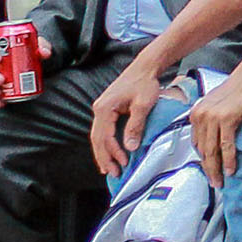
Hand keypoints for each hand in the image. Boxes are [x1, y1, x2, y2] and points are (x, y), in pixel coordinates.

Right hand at [90, 61, 165, 176]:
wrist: (144, 68)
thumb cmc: (145, 83)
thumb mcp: (143, 105)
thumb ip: (135, 126)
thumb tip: (130, 147)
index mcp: (104, 108)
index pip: (105, 136)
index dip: (113, 152)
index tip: (123, 163)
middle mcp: (99, 109)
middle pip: (97, 139)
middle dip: (104, 157)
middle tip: (113, 173)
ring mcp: (102, 109)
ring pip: (98, 136)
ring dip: (103, 153)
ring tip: (109, 169)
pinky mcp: (107, 109)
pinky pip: (103, 130)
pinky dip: (106, 143)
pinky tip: (110, 153)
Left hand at [188, 71, 241, 183]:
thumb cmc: (237, 91)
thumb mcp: (216, 106)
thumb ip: (210, 121)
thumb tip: (213, 141)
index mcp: (196, 114)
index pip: (197, 144)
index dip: (203, 160)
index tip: (210, 171)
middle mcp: (200, 116)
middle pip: (202, 150)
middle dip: (208, 169)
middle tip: (214, 183)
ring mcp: (212, 118)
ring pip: (212, 151)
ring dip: (216, 169)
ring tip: (221, 181)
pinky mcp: (227, 119)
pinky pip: (226, 145)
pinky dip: (228, 160)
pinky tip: (231, 170)